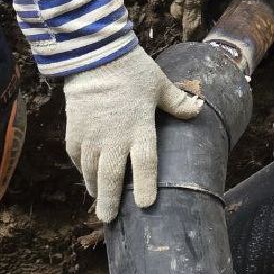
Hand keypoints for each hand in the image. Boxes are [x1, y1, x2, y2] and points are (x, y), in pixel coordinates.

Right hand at [63, 46, 203, 222]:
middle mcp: (114, 137)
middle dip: (110, 201)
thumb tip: (199, 110)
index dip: (146, 186)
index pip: (145, 163)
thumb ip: (177, 102)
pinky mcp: (74, 130)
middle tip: (108, 219)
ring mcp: (91, 135)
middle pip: (112, 177)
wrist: (94, 54)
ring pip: (91, 171)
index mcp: (139, 127)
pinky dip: (81, 168)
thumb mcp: (159, 83)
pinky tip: (86, 174)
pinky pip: (76, 156)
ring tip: (99, 201)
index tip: (146, 205)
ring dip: (95, 188)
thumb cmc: (132, 68)